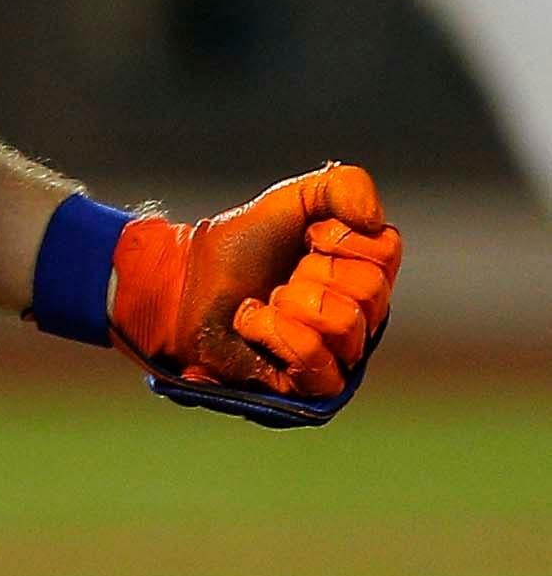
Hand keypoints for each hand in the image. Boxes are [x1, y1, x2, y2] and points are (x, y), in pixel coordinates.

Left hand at [109, 164, 400, 408]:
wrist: (188, 280)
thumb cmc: (241, 245)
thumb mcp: (291, 199)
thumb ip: (343, 187)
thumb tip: (375, 220)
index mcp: (366, 273)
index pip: (386, 253)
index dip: (341, 238)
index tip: (308, 235)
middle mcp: (362, 317)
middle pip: (369, 292)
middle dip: (313, 271)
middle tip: (284, 273)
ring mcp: (338, 356)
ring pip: (346, 326)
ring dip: (293, 301)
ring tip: (269, 298)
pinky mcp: (309, 389)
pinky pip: (317, 362)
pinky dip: (276, 332)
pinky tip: (253, 320)